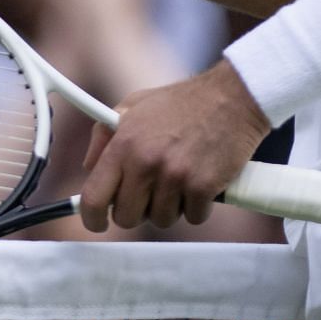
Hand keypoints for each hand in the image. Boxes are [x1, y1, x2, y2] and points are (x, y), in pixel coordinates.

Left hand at [77, 60, 270, 232]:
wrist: (231, 97)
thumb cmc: (181, 102)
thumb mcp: (133, 105)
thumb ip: (105, 134)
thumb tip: (89, 168)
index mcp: (123, 144)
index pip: (94, 196)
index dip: (92, 217)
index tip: (97, 222)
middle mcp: (146, 162)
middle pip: (127, 217)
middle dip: (137, 210)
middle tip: (150, 193)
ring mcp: (175, 176)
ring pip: (162, 220)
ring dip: (170, 207)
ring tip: (179, 179)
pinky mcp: (204, 187)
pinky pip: (193, 218)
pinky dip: (198, 206)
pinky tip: (201, 182)